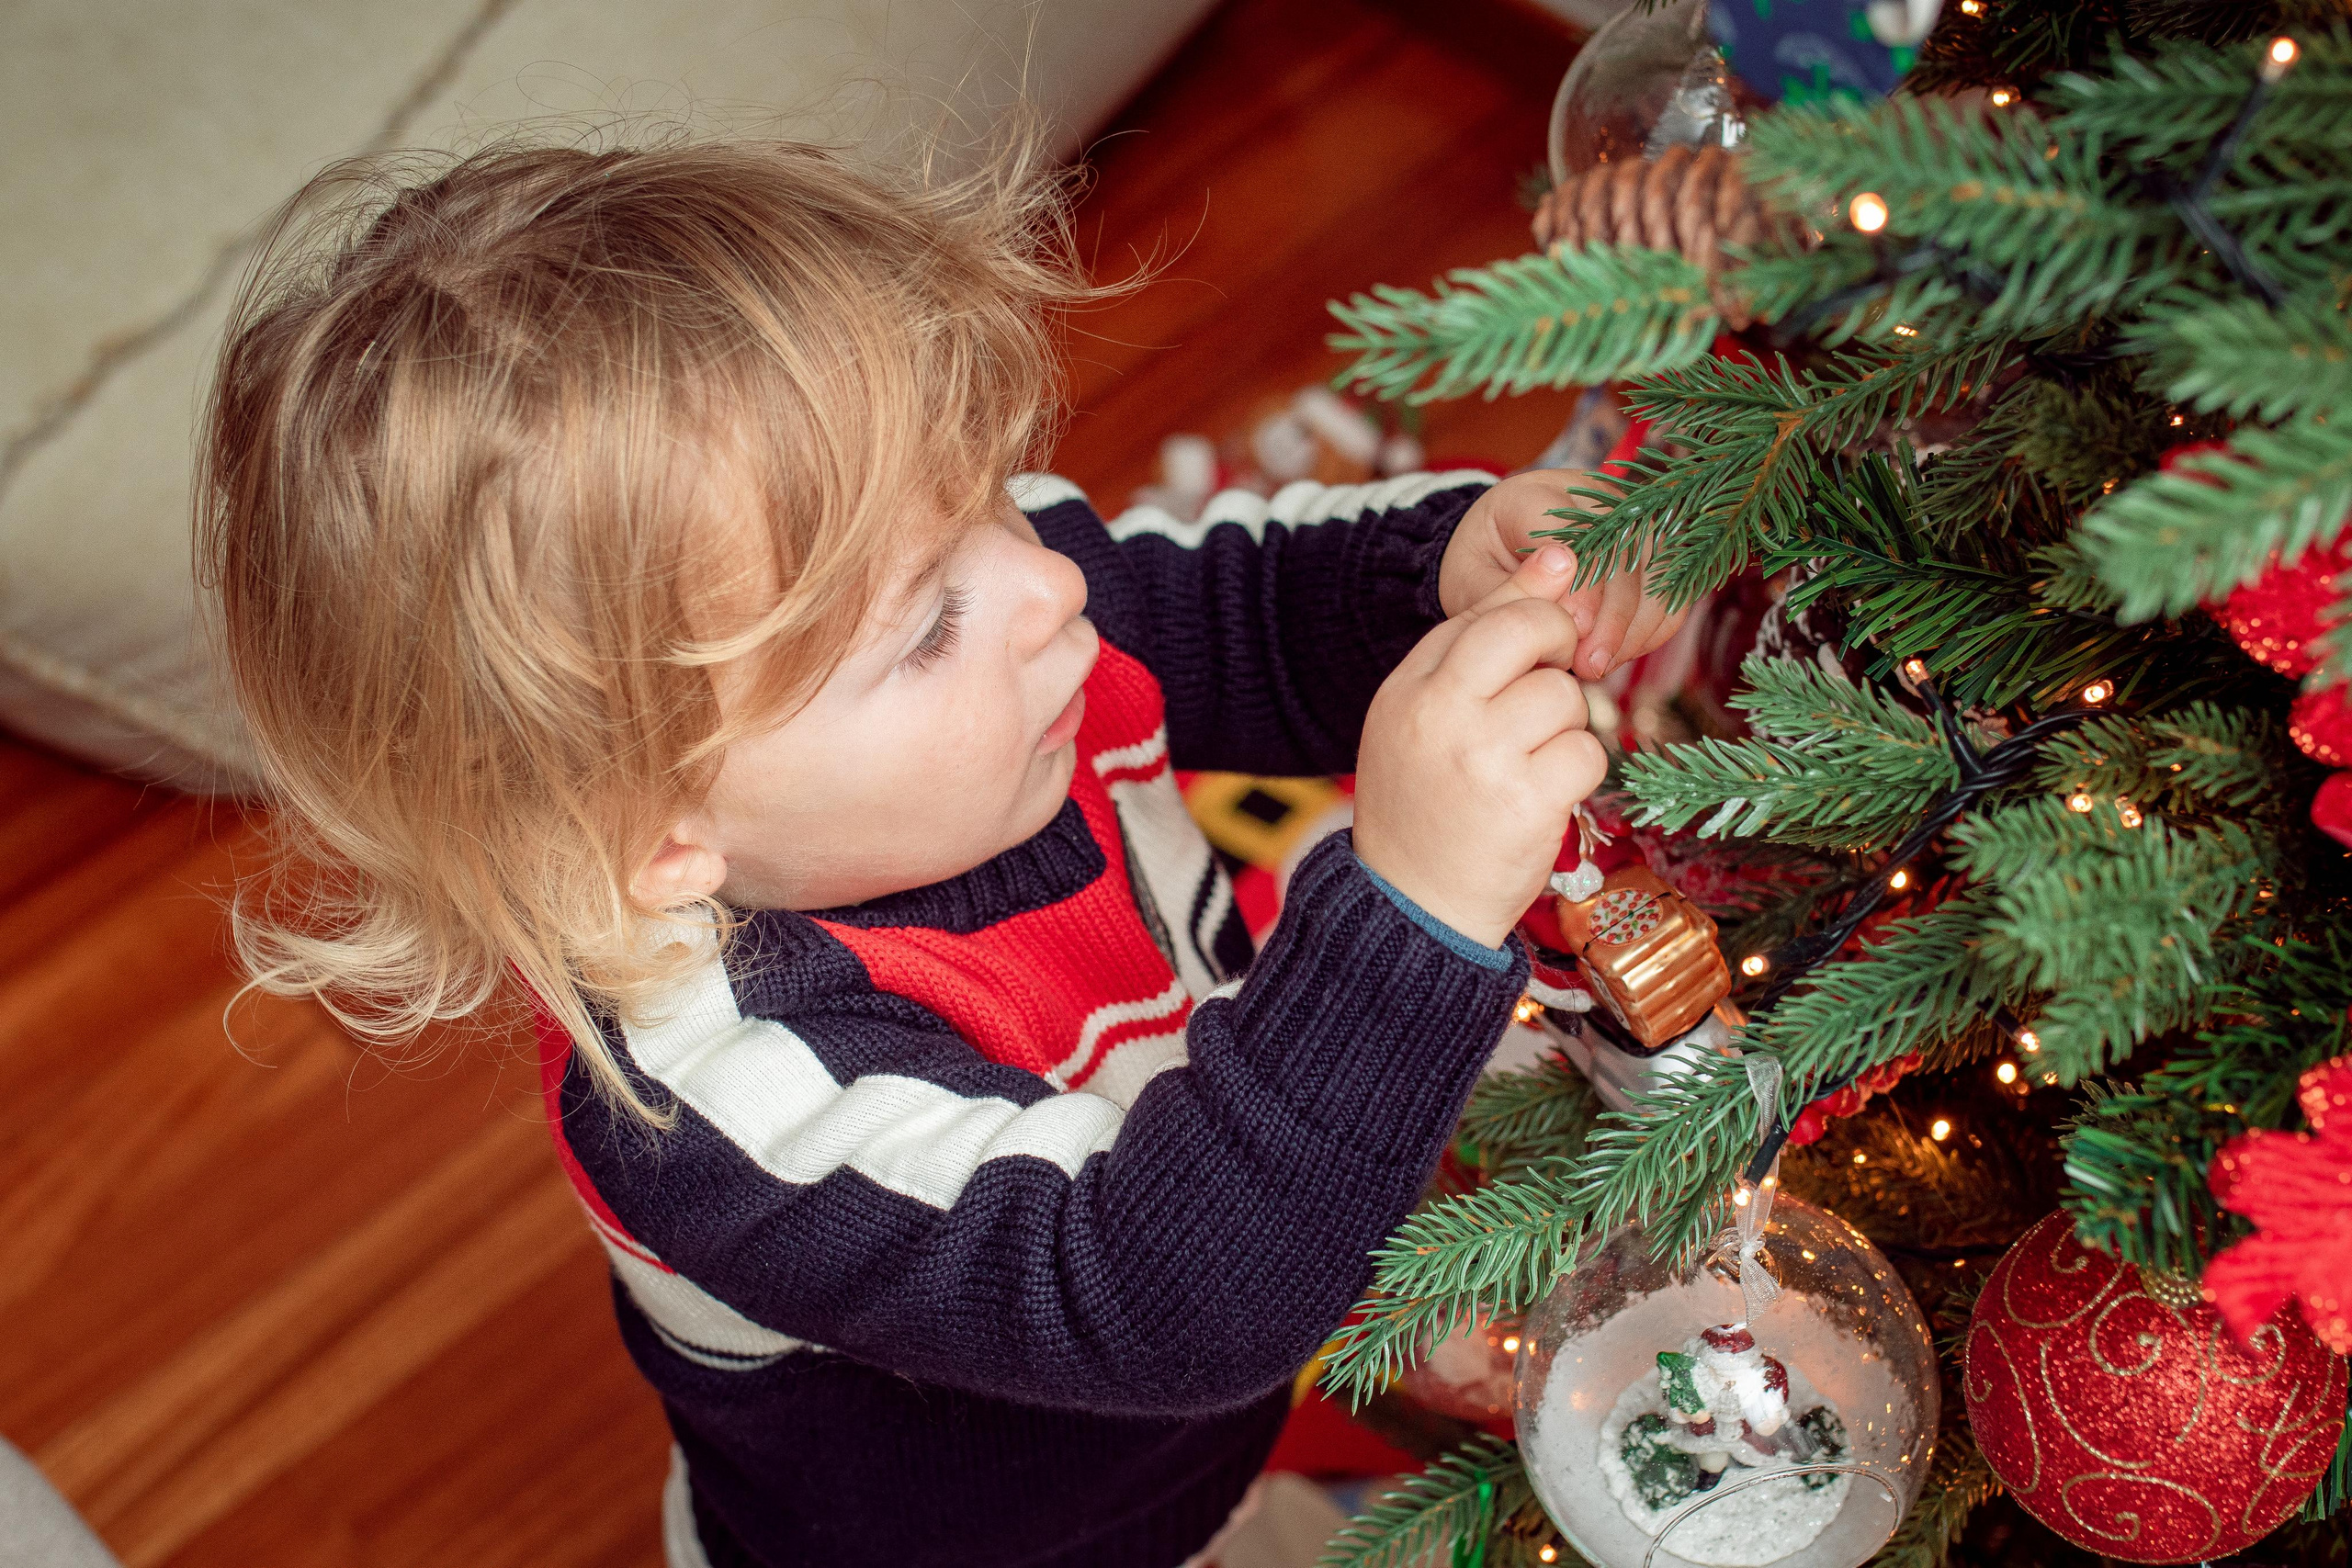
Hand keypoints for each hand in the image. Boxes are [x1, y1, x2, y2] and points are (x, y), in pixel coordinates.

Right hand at [1355, 544, 1609, 949]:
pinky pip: (1588, 752)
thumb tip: (1559, 552)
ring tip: (1531, 762)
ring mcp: (1483, 758)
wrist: (1411, 908)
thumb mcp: (1425, 714)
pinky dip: (1578, 772)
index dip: (1531, 618)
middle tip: (1549, 691)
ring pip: (1568, 696)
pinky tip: (1545, 796)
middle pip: (1532, 632)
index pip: (1486, 611)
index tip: (1546, 642)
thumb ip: (1482, 635)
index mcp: (1408, 688)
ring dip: (1567, 726)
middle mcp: (1439, 714)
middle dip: (1559, 650)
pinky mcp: (1527, 802)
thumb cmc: (1424, 803)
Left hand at [1438, 469, 1691, 679]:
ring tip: (1599, 667)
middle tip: (1589, 665)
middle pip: (1623, 552)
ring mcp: (1628, 519)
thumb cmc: (1481, 570)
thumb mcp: (1471, 582)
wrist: (1498, 557)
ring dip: (1633, 630)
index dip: (1581, 585)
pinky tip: (1616, 655)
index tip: (1575, 632)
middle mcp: (1591, 498)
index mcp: (1534, 495)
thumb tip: (1566, 615)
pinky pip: (1670, 593)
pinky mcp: (1652, 549)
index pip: (1573, 531)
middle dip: (1611, 617)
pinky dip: (1650, 631)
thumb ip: (1510, 597)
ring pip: (1656, 572)